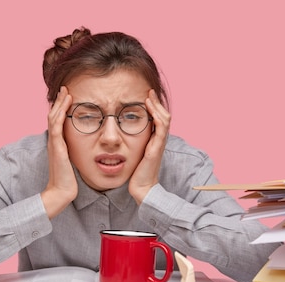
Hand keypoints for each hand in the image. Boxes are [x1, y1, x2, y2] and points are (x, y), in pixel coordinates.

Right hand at [41, 86, 77, 218]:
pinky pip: (57, 125)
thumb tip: (87, 150)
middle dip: (60, 102)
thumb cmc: (69, 181)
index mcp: (58, 144)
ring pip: (54, 117)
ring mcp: (54, 143)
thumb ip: (76, 154)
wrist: (61, 192)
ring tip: (66, 91)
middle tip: (65, 89)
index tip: (69, 98)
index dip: (62, 109)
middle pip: (54, 115)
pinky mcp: (57, 147)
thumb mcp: (73, 163)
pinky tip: (66, 104)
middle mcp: (54, 142)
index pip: (58, 122)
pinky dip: (60, 112)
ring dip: (60, 103)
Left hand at [128, 89, 170, 203]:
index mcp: (155, 141)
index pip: (158, 119)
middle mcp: (159, 141)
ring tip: (149, 95)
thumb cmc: (136, 173)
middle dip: (156, 102)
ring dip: (157, 105)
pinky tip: (149, 107)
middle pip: (164, 115)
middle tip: (149, 91)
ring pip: (164, 118)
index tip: (146, 96)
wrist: (142, 188)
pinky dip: (156, 115)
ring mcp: (159, 144)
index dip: (154, 107)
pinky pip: (161, 127)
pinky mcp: (156, 148)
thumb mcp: (134, 154)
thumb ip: (132, 144)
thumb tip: (120, 136)